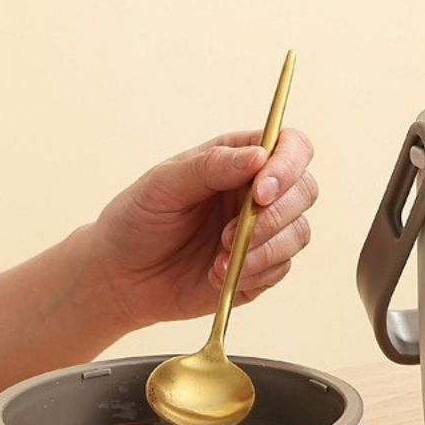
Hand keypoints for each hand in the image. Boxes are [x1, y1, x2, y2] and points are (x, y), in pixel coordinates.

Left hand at [90, 128, 316, 328]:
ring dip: (264, 248)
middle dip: (276, 215)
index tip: (260, 192)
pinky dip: (255, 272)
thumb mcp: (163, 185)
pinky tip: (218, 274)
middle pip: (305, 190)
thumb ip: (209, 167)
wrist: (120, 277)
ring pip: (299, 232)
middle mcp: (258, 191)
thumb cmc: (137, 220)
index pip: (291, 146)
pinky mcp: (262, 268)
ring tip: (220, 259)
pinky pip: (282, 267)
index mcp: (239, 158)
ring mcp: (264, 231)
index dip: (287, 166)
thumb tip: (258, 157)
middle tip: (233, 233)